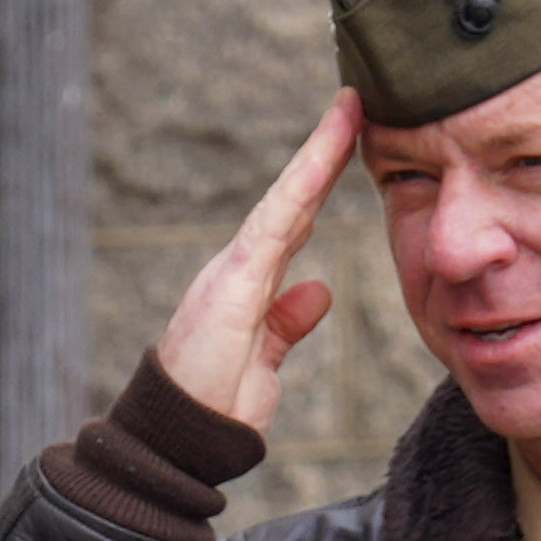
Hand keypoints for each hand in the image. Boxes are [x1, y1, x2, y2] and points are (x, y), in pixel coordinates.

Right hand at [148, 89, 363, 432]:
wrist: (184, 435)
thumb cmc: (217, 404)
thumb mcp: (266, 358)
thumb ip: (287, 322)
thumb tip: (317, 291)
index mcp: (250, 283)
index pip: (295, 221)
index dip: (321, 181)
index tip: (351, 142)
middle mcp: (242, 265)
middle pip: (293, 198)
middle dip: (324, 152)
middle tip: (356, 105)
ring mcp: (236, 267)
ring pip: (286, 199)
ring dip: (318, 155)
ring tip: (348, 112)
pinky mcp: (235, 278)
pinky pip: (274, 223)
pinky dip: (300, 187)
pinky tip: (323, 155)